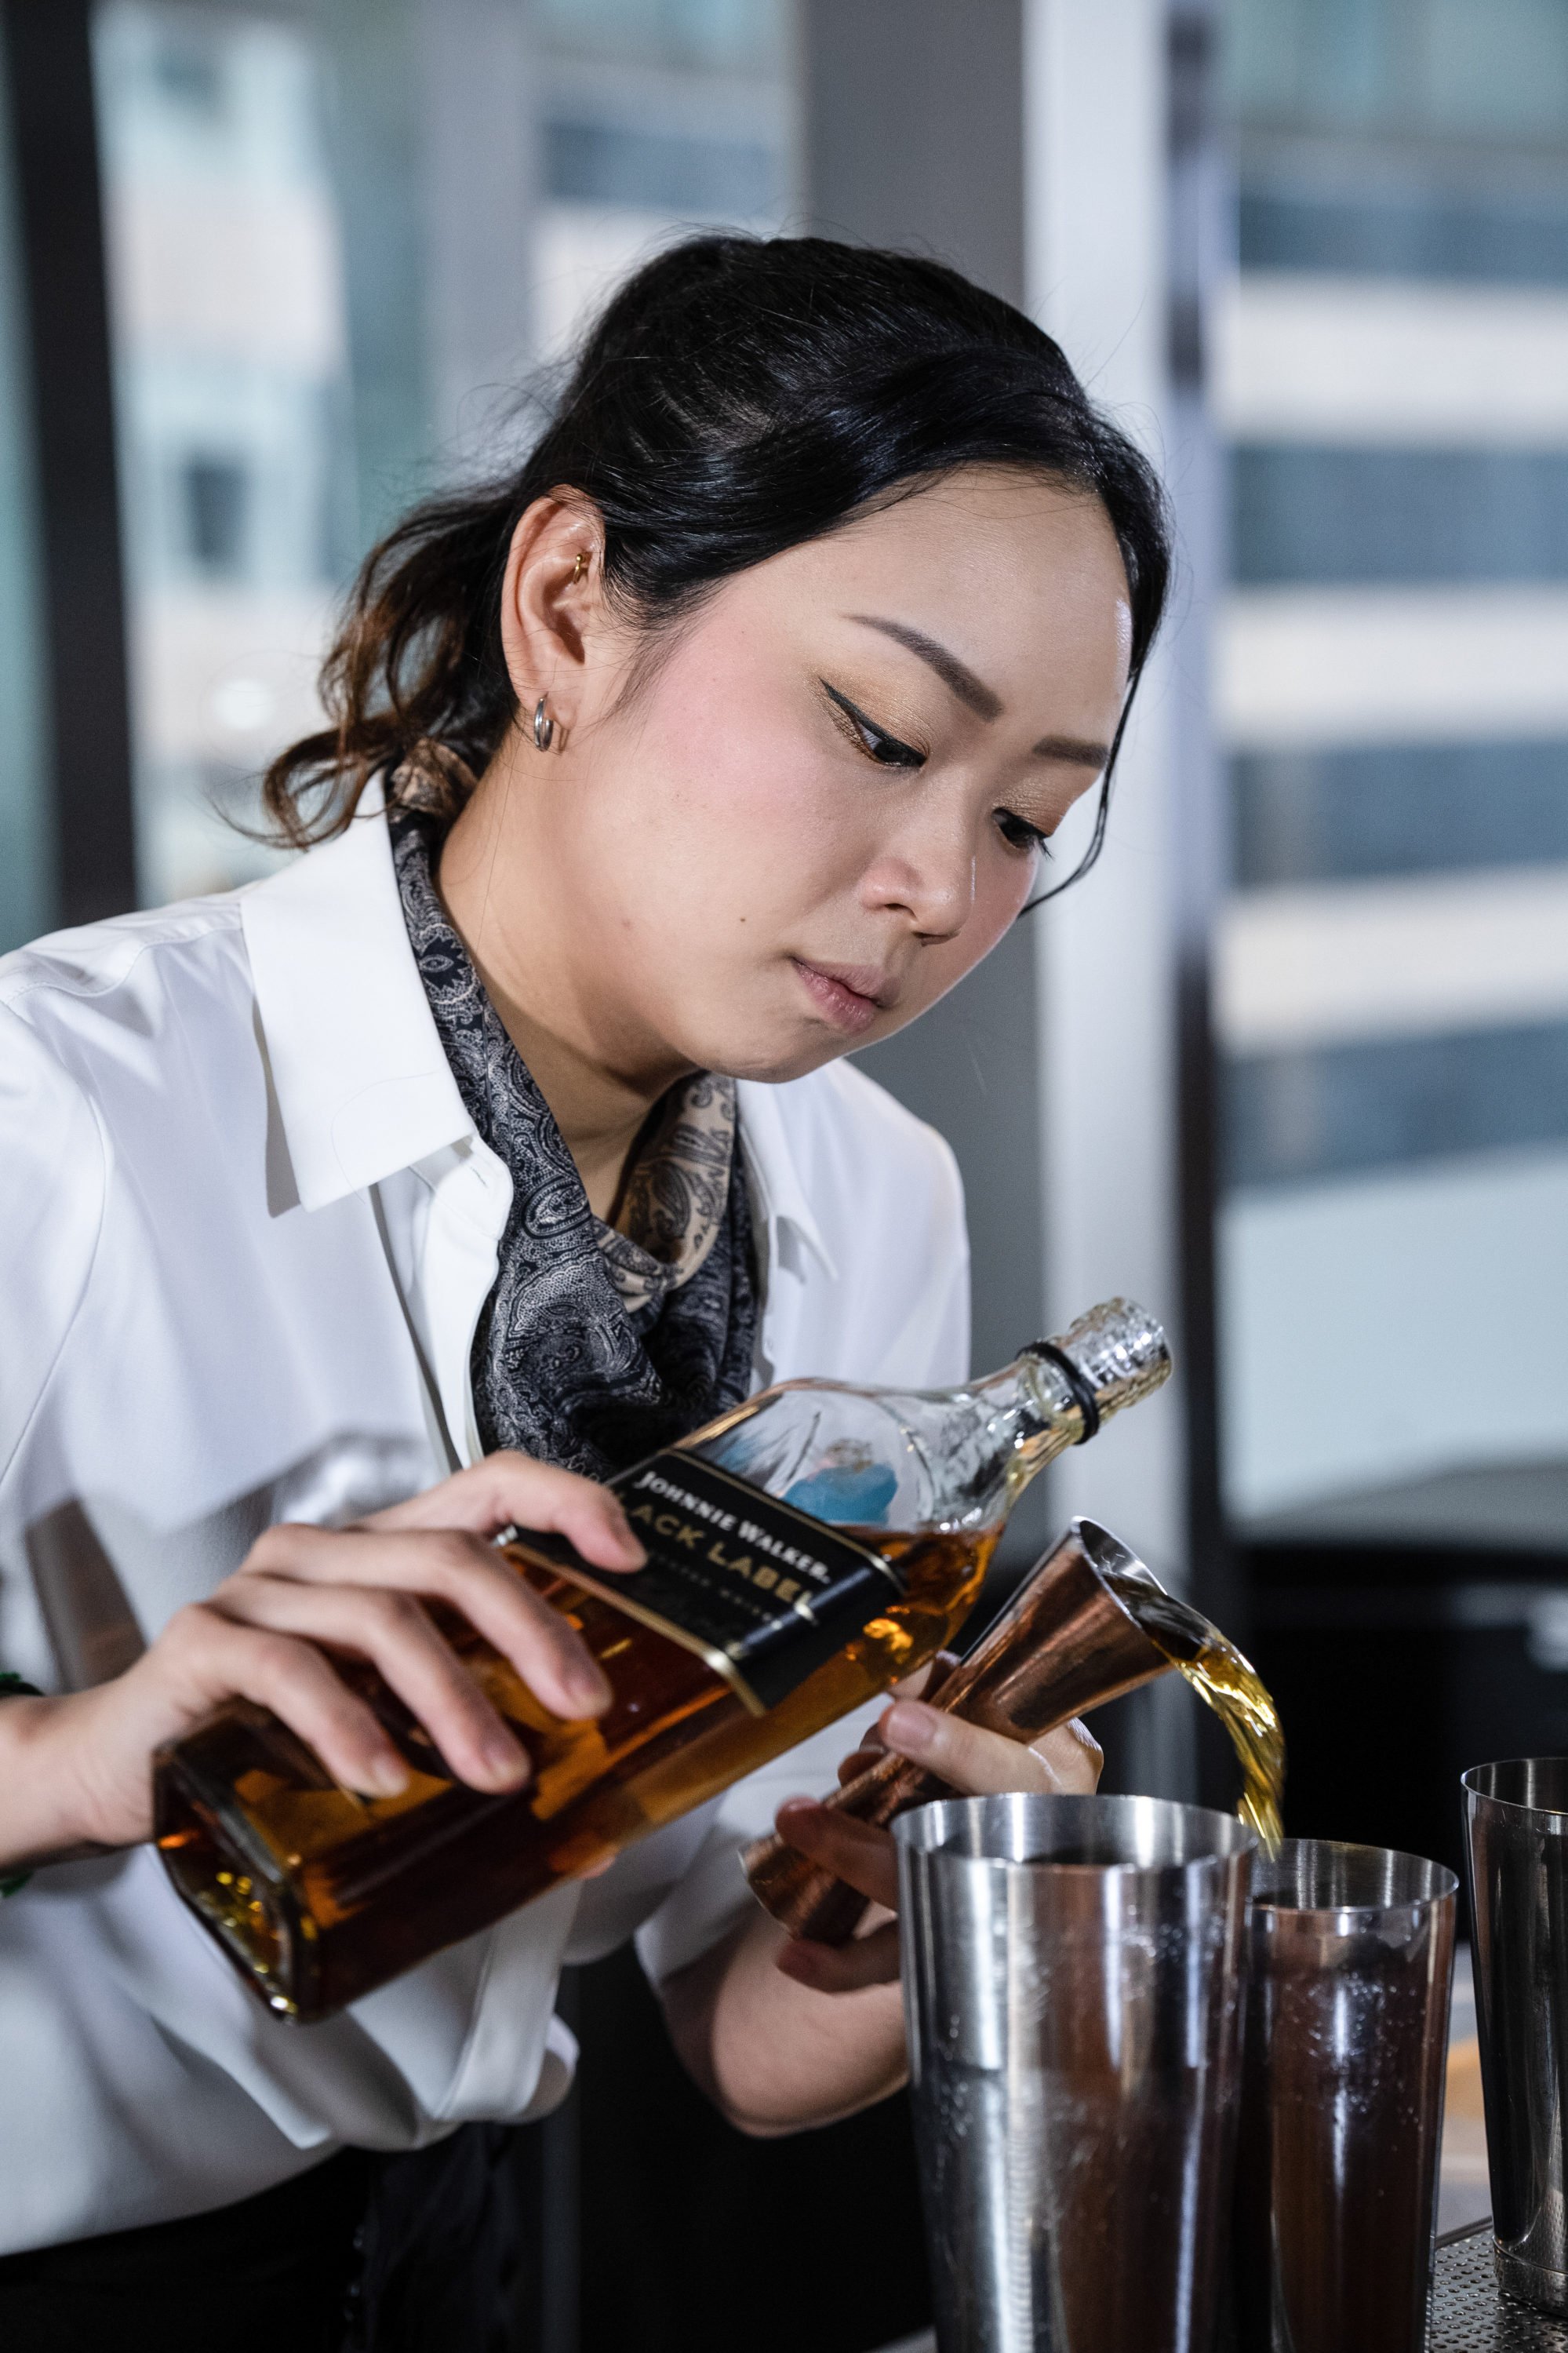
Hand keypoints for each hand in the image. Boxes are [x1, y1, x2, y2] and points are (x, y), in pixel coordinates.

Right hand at [0, 1452, 643, 1867]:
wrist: (123, 1766)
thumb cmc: (270, 1737)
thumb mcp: (383, 1714)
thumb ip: (469, 1721)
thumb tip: (597, 1800)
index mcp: (381, 1551)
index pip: (487, 1483)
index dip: (566, 1503)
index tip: (629, 1560)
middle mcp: (324, 1553)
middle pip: (451, 1556)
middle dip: (530, 1629)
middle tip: (582, 1706)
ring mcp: (258, 1590)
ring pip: (383, 1615)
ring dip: (453, 1699)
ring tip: (499, 1775)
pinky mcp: (201, 1641)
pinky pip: (288, 1670)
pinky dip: (346, 1726)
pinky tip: (382, 1781)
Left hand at [769, 1701, 1102, 1995]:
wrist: (1024, 1840)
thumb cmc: (1001, 1756)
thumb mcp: (985, 1709)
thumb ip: (939, 1683)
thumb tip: (884, 1651)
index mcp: (1059, 1768)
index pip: (1013, 1761)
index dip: (957, 1744)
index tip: (895, 1721)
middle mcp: (1038, 1836)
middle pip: (974, 1831)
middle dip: (900, 1804)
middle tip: (848, 1766)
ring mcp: (997, 1894)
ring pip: (927, 1886)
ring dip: (851, 1855)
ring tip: (795, 1819)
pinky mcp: (956, 1938)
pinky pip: (896, 1963)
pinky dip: (839, 1965)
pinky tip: (793, 1954)